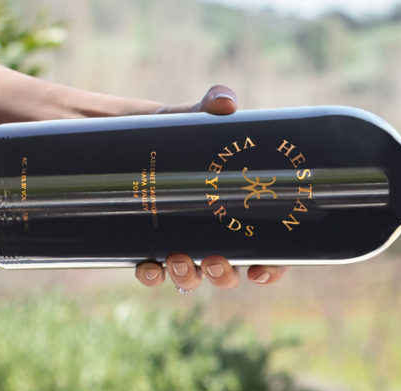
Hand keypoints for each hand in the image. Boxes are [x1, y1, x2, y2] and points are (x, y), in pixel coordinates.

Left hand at [133, 85, 286, 290]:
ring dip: (189, 277)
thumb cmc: (178, 130)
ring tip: (178, 259)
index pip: (269, 250)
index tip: (260, 271)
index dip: (271, 268)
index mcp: (240, 211)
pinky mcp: (147, 241)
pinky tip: (148, 266)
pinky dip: (152, 275)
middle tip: (214, 260)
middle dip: (224, 275)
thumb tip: (225, 101)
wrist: (129, 133)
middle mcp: (213, 233)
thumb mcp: (193, 117)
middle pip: (229, 272)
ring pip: (192, 277)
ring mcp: (181, 240)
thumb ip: (211, 104)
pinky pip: (153, 271)